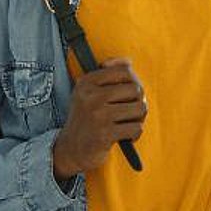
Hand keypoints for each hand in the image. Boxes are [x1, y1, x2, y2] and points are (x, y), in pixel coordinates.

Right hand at [52, 58, 147, 181]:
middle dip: (138, 102)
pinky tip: (125, 137)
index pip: (124, 70)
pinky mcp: (105, 134)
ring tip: (128, 123)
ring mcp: (98, 115)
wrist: (71, 150)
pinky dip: (135, 134)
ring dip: (139, 119)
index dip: (133, 81)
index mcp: (86, 82)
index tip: (127, 94)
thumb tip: (129, 61)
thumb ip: (110, 74)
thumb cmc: (88, 118)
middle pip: (135, 89)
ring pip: (139, 109)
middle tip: (130, 112)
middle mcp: (90, 96)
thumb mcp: (90, 92)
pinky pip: (136, 128)